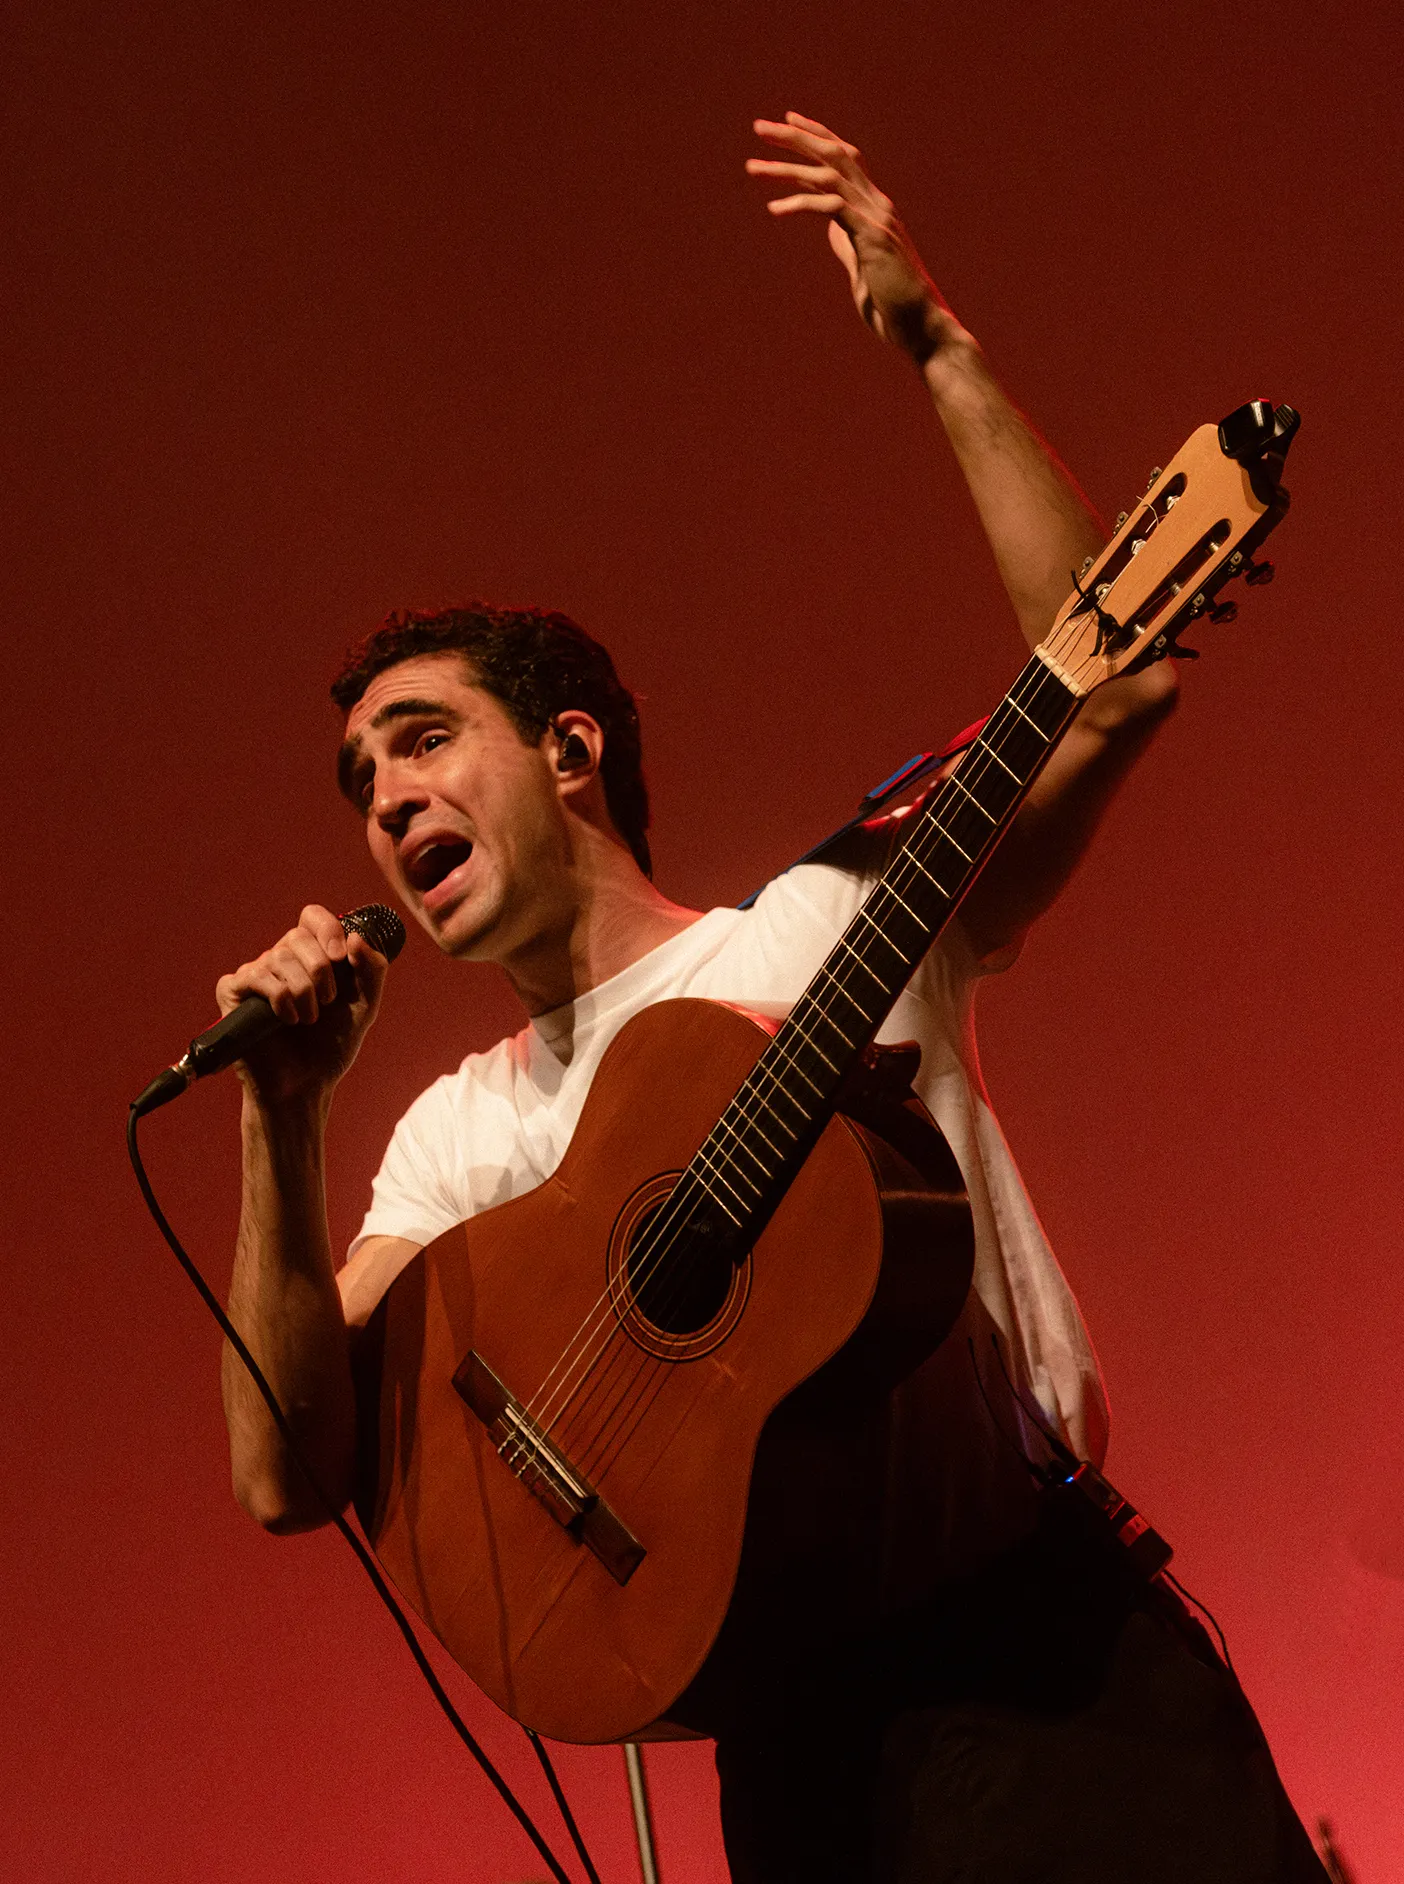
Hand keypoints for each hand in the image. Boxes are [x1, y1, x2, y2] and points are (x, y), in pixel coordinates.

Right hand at [215, 904, 388, 1105]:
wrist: (305, 1085)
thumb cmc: (331, 1046)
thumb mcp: (365, 1005)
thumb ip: (372, 969)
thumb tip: (356, 936)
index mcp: (311, 956)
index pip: (313, 917)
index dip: (328, 929)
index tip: (341, 957)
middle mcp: (281, 959)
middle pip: (297, 935)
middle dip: (320, 970)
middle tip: (327, 1002)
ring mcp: (255, 974)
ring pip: (278, 957)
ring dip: (303, 992)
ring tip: (308, 1019)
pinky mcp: (233, 992)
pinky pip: (255, 976)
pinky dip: (279, 999)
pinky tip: (286, 1020)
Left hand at [746, 112, 972, 369]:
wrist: (921, 327)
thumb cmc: (892, 305)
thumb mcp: (862, 266)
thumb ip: (847, 242)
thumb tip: (831, 228)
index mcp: (875, 208)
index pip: (846, 157)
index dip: (818, 135)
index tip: (789, 121)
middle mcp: (878, 204)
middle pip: (834, 153)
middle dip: (796, 136)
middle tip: (760, 126)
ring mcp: (876, 217)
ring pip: (828, 174)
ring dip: (787, 168)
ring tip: (753, 167)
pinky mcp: (872, 236)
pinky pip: (831, 206)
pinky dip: (800, 202)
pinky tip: (775, 209)